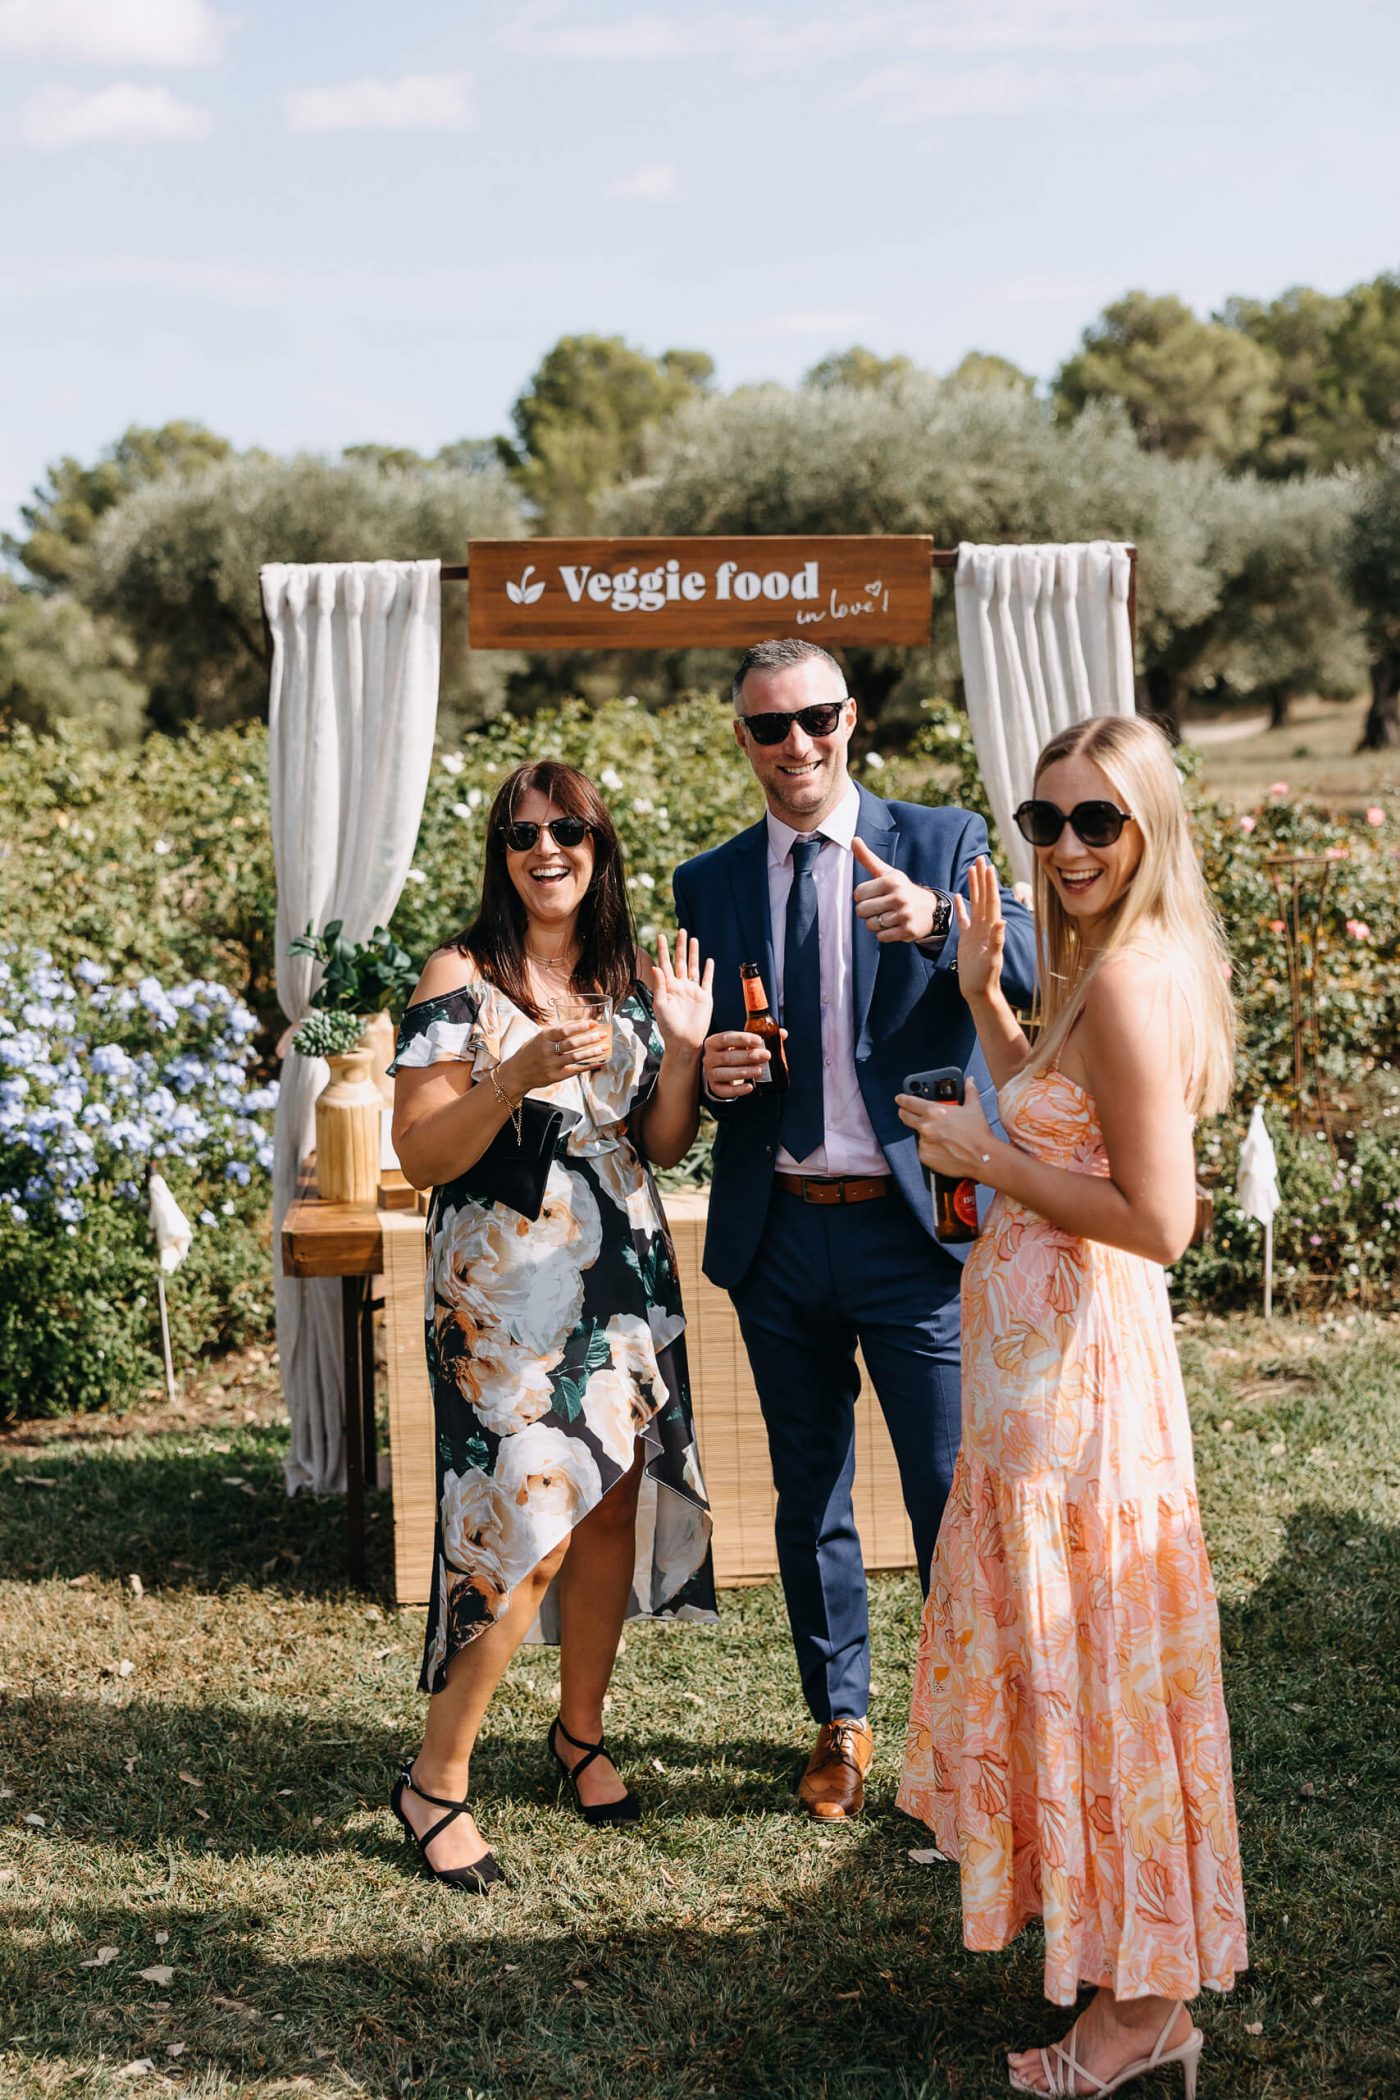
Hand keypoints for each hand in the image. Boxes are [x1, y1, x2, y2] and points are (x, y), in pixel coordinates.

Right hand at [501, 1019, 610, 1095]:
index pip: (564, 1030)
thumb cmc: (530, 1052)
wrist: (517, 1073)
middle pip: (572, 1043)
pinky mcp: (556, 1076)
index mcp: (543, 1037)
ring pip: (576, 1057)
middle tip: (603, 1034)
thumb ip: (557, 1031)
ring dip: (592, 1052)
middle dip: (590, 1038)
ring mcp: (551, 1065)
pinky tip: (599, 1062)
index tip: (594, 1023)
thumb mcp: (539, 1037)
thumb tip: (578, 1022)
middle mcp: (547, 1051)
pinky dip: (588, 1066)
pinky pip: (575, 1070)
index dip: (581, 1026)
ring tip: (605, 1047)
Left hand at [648, 931, 714, 1058]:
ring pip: (694, 967)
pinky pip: (707, 981)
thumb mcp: (660, 1006)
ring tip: (693, 939)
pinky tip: (709, 960)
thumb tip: (655, 966)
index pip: (665, 963)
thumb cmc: (669, 1027)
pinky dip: (708, 970)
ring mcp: (693, 991)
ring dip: (694, 954)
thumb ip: (659, 986)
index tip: (660, 935)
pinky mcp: (705, 997)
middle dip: (680, 946)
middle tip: (681, 930)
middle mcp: (681, 986)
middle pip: (681, 961)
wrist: (684, 1042)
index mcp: (668, 987)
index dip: (663, 949)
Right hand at [703, 1027, 783, 1098]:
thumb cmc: (734, 1052)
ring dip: (745, 1072)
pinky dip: (738, 1090)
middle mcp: (708, 1058)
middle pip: (728, 1057)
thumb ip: (760, 1038)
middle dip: (749, 1056)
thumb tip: (783, 1034)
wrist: (721, 1070)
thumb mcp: (743, 1043)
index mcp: (714, 1042)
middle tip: (767, 1056)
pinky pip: (725, 1090)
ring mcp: (710, 1073)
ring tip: (760, 1071)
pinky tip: (751, 1086)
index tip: (759, 1040)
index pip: (726, 1038)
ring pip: (726, 1073)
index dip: (743, 1039)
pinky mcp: (715, 1087)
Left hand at [852, 837, 940, 943]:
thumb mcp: (887, 873)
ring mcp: (904, 914)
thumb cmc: (902, 890)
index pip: (858, 894)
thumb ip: (868, 858)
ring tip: (887, 917)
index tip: (874, 895)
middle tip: (879, 908)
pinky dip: (884, 934)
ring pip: (871, 925)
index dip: (862, 897)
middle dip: (867, 912)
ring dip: (875, 924)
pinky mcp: (908, 930)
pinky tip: (893, 926)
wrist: (930, 909)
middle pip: (862, 911)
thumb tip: (853, 839)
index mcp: (891, 881)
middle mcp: (899, 897)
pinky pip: (881, 937)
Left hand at [895, 1083, 997, 1178]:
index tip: (899, 1098)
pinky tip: (942, 1148)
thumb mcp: (974, 1108)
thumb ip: (969, 1091)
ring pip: (917, 1135)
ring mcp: (924, 1142)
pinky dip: (929, 1148)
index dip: (902, 1099)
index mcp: (934, 1111)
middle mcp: (925, 1126)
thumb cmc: (978, 1133)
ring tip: (940, 1136)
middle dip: (905, 1113)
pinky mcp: (925, 1156)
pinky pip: (923, 1150)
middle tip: (909, 1113)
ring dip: (924, 1133)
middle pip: (905, 1117)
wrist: (983, 1158)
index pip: (909, 1102)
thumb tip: (970, 1080)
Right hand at [952, 856, 1005, 999]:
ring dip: (974, 886)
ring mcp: (976, 931)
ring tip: (971, 870)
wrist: (978, 990)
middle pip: (983, 897)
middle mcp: (985, 926)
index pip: (991, 901)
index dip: (990, 884)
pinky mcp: (966, 938)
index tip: (988, 867)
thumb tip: (1001, 922)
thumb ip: (997, 941)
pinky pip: (964, 918)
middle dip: (982, 878)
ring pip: (975, 903)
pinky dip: (962, 906)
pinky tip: (959, 896)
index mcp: (991, 929)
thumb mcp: (991, 959)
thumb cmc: (985, 977)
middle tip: (979, 859)